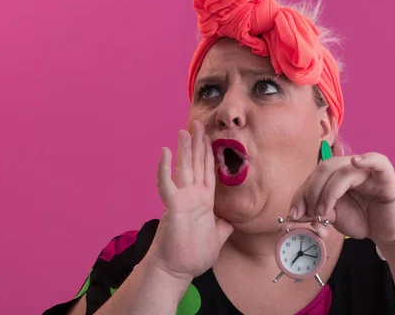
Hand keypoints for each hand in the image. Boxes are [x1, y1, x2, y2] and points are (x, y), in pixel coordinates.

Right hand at [146, 120, 233, 280]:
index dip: (208, 154)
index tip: (208, 137)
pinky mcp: (172, 206)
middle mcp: (192, 196)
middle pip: (196, 164)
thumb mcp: (216, 239)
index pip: (207, 171)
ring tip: (184, 131)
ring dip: (184, 149)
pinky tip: (164, 151)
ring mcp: (182, 199)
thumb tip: (230, 222)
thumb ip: (222, 228)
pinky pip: (167, 183)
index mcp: (203, 201)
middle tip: (197, 124)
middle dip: (198, 144)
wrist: (176, 270)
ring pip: (183, 168)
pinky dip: (164, 168)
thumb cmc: (191, 256)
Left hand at [289, 153, 394, 245]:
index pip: (313, 176)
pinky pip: (379, 162)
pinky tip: (356, 162)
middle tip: (310, 213)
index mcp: (335, 174)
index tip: (294, 215)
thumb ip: (316, 212)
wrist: (389, 232)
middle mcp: (350, 168)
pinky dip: (367, 159)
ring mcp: (368, 171)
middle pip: (324, 168)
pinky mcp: (386, 179)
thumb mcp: (334, 217)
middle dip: (311, 191)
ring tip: (324, 213)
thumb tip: (294, 216)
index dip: (300, 194)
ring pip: (342, 170)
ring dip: (328, 192)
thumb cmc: (363, 219)